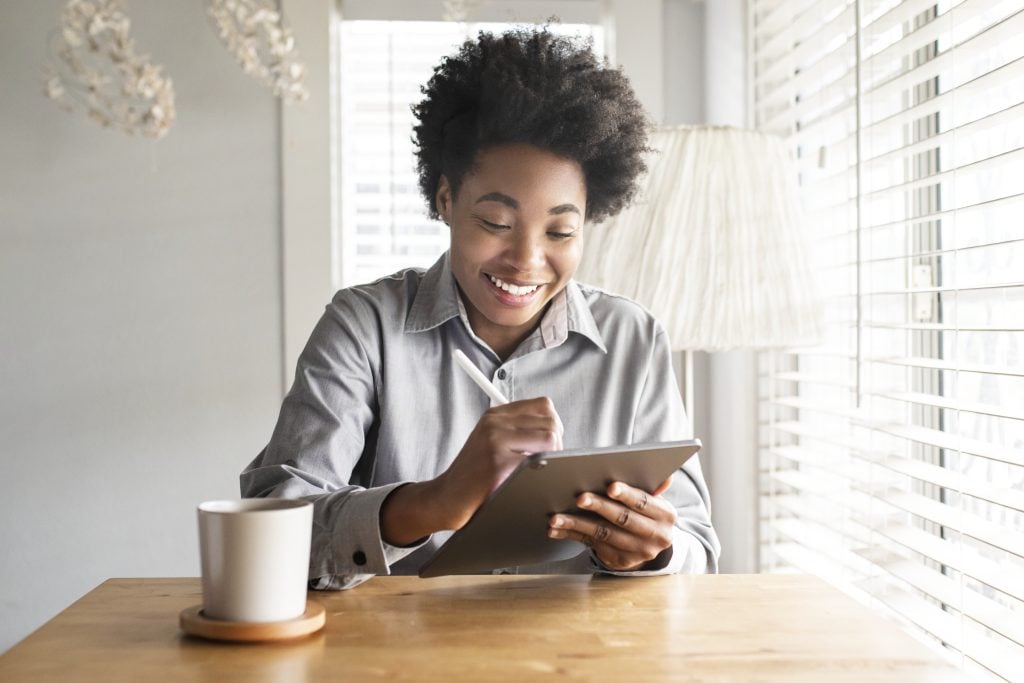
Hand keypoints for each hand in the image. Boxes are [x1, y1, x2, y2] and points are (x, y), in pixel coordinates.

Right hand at [381, 396, 563, 545]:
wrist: (447, 497)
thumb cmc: (473, 474)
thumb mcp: (490, 440)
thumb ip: (516, 429)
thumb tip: (554, 430)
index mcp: (495, 415)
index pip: (543, 406)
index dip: (554, 424)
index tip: (549, 443)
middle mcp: (495, 423)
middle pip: (551, 422)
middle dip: (557, 444)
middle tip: (546, 462)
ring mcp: (496, 441)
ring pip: (550, 438)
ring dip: (552, 457)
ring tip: (537, 470)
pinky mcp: (499, 463)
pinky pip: (538, 461)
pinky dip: (540, 473)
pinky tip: (526, 480)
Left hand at [547, 476, 676, 570]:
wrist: (650, 545)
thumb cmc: (648, 514)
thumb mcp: (657, 502)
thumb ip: (655, 488)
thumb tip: (666, 475)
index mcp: (666, 517)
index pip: (644, 503)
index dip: (627, 494)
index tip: (610, 487)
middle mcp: (654, 537)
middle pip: (622, 519)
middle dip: (599, 507)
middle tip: (580, 498)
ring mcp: (636, 552)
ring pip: (602, 534)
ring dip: (577, 524)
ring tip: (557, 517)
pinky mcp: (618, 560)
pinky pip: (590, 544)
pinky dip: (571, 535)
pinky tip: (555, 530)